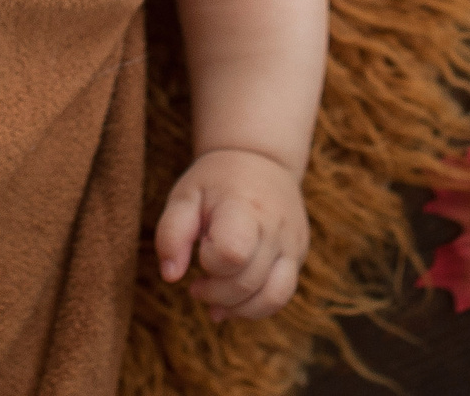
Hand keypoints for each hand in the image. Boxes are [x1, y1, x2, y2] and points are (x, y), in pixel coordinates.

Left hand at [154, 147, 308, 321]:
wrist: (261, 160)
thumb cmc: (216, 182)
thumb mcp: (185, 195)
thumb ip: (171, 233)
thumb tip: (171, 276)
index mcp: (244, 206)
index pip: (232, 253)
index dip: (210, 262)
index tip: (201, 249)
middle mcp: (276, 227)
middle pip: (248, 282)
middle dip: (215, 294)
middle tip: (197, 285)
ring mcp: (293, 244)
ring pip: (273, 298)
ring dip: (238, 310)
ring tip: (215, 301)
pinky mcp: (299, 257)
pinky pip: (282, 295)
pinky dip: (256, 308)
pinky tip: (234, 302)